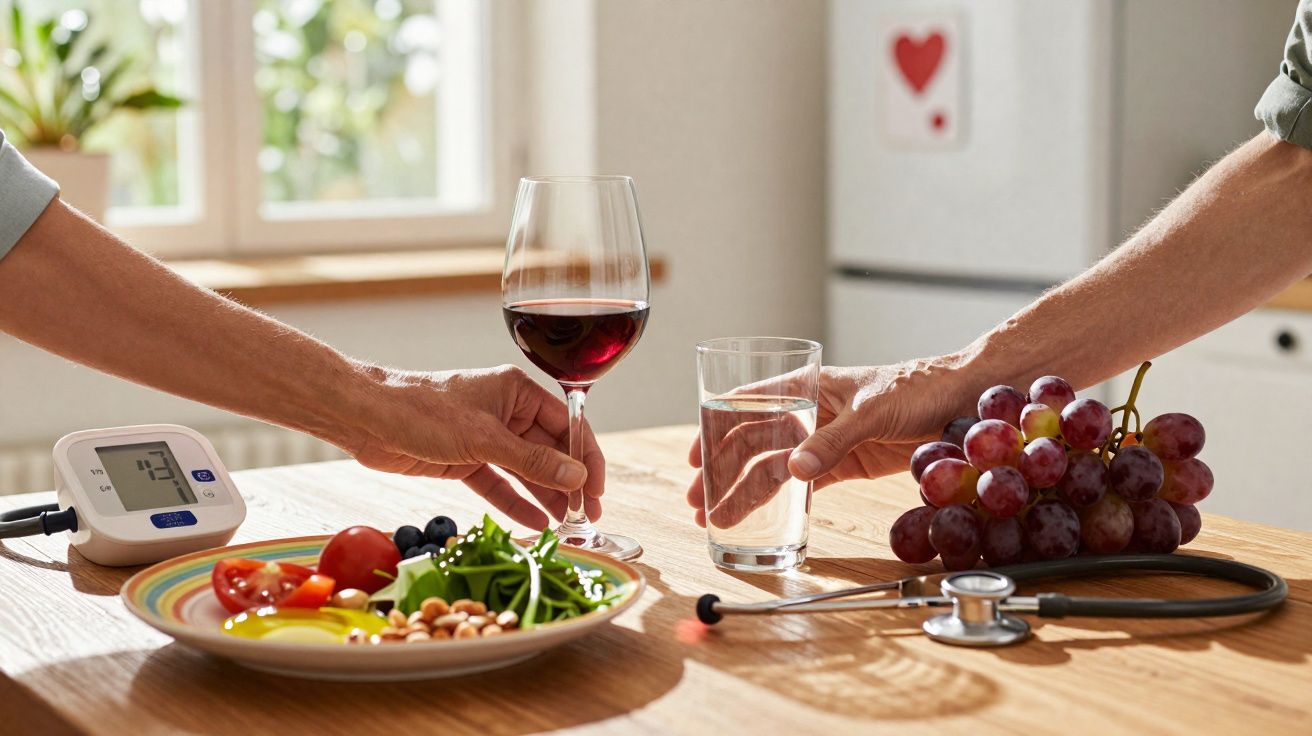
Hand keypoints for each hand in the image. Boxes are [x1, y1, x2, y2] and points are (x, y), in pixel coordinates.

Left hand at [343, 364, 603, 529]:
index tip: (597, 489)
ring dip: (546, 496)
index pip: (567, 425)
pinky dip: (516, 502)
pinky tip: (536, 521)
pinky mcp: (465, 459)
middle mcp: (506, 412)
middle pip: (549, 450)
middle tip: (587, 515)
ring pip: (526, 470)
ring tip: (567, 525)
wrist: (367, 417)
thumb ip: (532, 461)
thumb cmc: (423, 410)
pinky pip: (499, 483)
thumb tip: (576, 477)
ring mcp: (486, 437)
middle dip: (569, 482)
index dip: (586, 458)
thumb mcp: (484, 438)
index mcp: (517, 391)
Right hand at [685, 360, 967, 525]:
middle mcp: (811, 412)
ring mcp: (828, 439)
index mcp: (810, 386)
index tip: (694, 457)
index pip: (749, 405)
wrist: (967, 400)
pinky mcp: (848, 462)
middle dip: (724, 472)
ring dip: (747, 491)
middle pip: (755, 443)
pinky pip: (806, 484)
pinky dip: (784, 500)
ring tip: (721, 517)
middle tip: (699, 502)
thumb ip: (833, 441)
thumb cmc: (921, 387)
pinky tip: (763, 517)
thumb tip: (794, 470)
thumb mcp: (873, 411)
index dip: (717, 429)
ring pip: (776, 467)